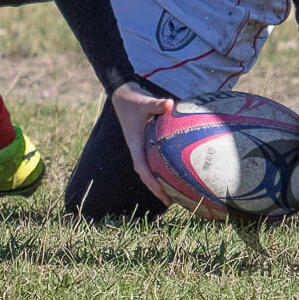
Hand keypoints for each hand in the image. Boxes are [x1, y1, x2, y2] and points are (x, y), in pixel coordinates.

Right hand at [111, 81, 174, 204]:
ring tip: (174, 196)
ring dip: (159, 183)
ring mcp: (141, 147)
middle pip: (146, 174)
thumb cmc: (134, 100)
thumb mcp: (144, 101)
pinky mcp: (146, 144)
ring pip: (149, 169)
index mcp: (135, 143)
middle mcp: (138, 148)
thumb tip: (170, 104)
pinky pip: (154, 161)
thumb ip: (156, 104)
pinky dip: (162, 170)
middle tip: (171, 202)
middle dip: (156, 189)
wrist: (123, 96)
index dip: (150, 180)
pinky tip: (175, 175)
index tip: (160, 190)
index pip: (141, 166)